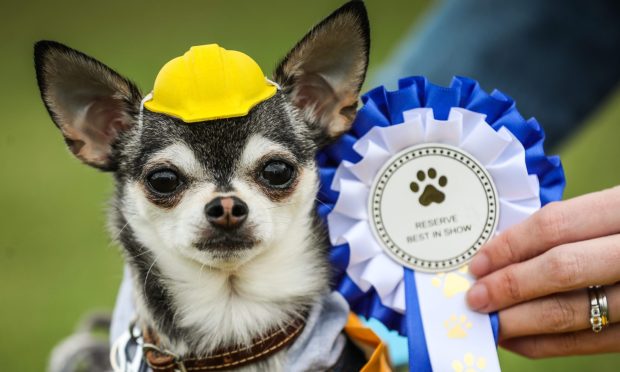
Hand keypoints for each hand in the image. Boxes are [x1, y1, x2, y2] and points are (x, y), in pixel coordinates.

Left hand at [466, 186, 619, 357]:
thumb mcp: (610, 213)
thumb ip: (568, 229)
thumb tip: (501, 256)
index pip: (555, 225)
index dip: (509, 246)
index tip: (477, 264)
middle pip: (561, 269)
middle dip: (509, 287)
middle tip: (474, 298)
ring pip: (573, 311)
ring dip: (521, 322)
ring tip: (490, 323)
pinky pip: (590, 343)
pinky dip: (547, 345)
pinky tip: (518, 341)